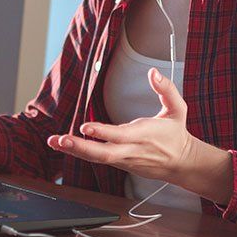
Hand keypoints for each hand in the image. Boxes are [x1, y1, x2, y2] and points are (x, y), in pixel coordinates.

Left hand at [46, 67, 195, 183]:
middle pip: (104, 153)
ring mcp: (124, 159)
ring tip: (55, 142)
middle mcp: (132, 149)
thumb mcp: (178, 109)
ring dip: (75, 150)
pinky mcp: (120, 163)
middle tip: (61, 140)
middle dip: (81, 147)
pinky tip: (66, 145)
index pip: (121, 135)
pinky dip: (81, 153)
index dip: (103, 132)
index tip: (85, 126)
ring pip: (97, 158)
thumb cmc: (176, 133)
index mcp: (145, 135)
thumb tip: (153, 72)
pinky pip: (98, 159)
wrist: (181, 163)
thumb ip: (166, 89)